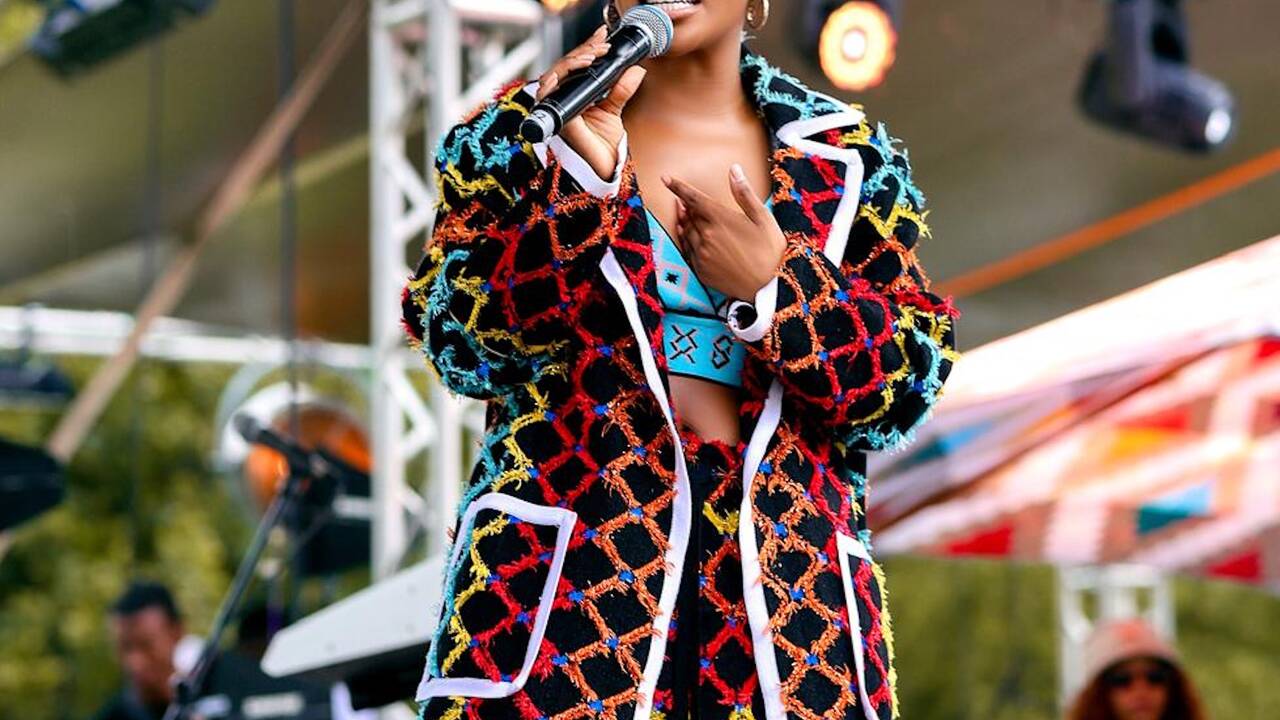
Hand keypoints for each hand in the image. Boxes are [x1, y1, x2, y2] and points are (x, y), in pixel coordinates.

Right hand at [536, 25, 646, 179]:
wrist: (605, 165)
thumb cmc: (604, 141)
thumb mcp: (615, 109)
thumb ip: (621, 89)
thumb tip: (636, 69)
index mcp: (575, 93)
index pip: (576, 63)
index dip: (587, 47)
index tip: (602, 36)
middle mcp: (562, 98)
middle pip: (565, 65)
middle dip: (583, 51)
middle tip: (602, 46)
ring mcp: (557, 107)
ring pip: (556, 74)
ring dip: (574, 61)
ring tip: (593, 55)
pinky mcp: (556, 117)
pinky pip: (550, 94)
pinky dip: (559, 78)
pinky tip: (576, 68)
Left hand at [663, 165, 786, 301]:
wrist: (768, 289)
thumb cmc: (770, 252)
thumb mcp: (763, 219)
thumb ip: (744, 193)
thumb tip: (733, 169)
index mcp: (721, 219)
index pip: (693, 198)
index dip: (677, 187)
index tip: (665, 178)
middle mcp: (706, 235)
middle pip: (689, 215)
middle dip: (686, 206)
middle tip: (684, 200)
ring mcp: (702, 254)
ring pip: (686, 232)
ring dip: (684, 222)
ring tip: (685, 215)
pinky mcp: (701, 270)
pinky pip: (687, 250)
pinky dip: (686, 240)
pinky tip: (689, 237)